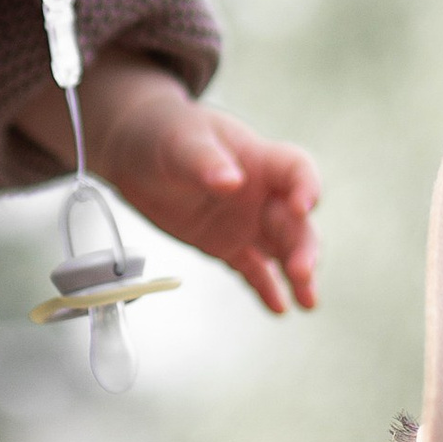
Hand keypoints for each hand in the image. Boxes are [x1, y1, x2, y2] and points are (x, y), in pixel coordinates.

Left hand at [65, 54, 321, 315]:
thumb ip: (205, 162)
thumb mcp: (180, 142)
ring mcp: (246, 221)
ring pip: (282, 250)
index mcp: (257, 158)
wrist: (134, 152)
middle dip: (303, 246)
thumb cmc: (164, 132)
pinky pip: (253, 270)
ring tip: (307, 301)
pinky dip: (266, 288)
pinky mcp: (227, 245)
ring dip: (297, 273)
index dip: (307, 186)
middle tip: (302, 271)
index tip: (304, 206)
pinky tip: (279, 309)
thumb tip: (231, 182)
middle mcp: (260, 193)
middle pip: (295, 220)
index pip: (296, 170)